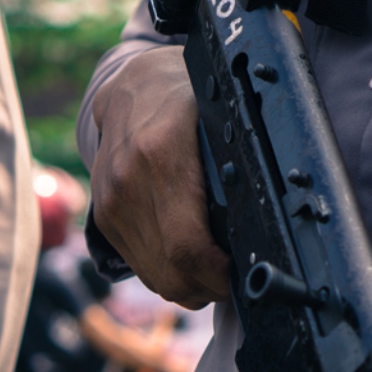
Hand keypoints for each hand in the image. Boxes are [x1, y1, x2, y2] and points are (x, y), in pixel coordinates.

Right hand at [91, 46, 230, 308]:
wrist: (134, 83)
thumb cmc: (190, 96)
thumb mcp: (224, 116)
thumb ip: (239, 161)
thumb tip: (268, 216)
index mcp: (162, 155)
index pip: (188, 248)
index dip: (219, 276)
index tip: (242, 275)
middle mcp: (127, 182)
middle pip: (170, 272)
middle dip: (208, 288)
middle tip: (235, 278)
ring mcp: (110, 201)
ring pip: (154, 275)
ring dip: (189, 283)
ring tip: (216, 268)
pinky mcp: (103, 214)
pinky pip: (139, 263)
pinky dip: (167, 269)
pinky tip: (189, 255)